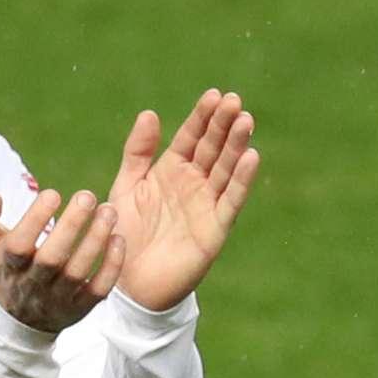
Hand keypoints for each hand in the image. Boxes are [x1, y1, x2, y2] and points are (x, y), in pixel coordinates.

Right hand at [0, 188, 124, 332]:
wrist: (19, 322)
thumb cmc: (6, 269)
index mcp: (7, 266)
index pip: (18, 245)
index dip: (35, 220)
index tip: (52, 193)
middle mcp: (32, 285)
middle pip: (51, 259)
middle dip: (71, 226)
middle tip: (87, 196)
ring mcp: (57, 299)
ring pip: (78, 272)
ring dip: (96, 240)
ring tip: (109, 211)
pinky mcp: (80, 308)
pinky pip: (98, 289)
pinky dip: (111, 265)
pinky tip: (118, 239)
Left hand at [107, 89, 259, 310]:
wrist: (129, 282)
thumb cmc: (125, 233)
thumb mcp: (127, 186)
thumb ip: (137, 152)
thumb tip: (149, 112)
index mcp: (171, 170)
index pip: (191, 137)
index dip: (202, 117)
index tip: (214, 95)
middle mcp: (193, 184)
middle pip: (212, 148)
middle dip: (223, 124)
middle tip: (234, 100)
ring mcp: (206, 204)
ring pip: (224, 169)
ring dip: (236, 145)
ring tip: (245, 119)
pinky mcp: (215, 228)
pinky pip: (230, 200)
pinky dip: (241, 179)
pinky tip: (251, 156)